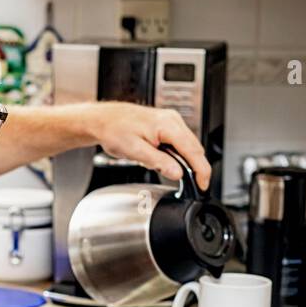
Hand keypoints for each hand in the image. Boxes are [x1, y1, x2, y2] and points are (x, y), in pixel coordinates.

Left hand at [86, 101, 211, 191]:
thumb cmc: (114, 130)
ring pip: (189, 145)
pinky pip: (180, 142)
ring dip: (188, 161)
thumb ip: (159, 162)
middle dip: (197, 168)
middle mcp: (172, 120)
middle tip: (194, 186)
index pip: (193, 150)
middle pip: (195, 148)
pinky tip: (169, 162)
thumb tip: (177, 173)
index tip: (203, 185)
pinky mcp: (167, 124)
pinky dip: (180, 154)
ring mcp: (171, 120)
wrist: (103, 120)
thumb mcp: (134, 151)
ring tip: (176, 174)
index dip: (201, 170)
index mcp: (167, 125)